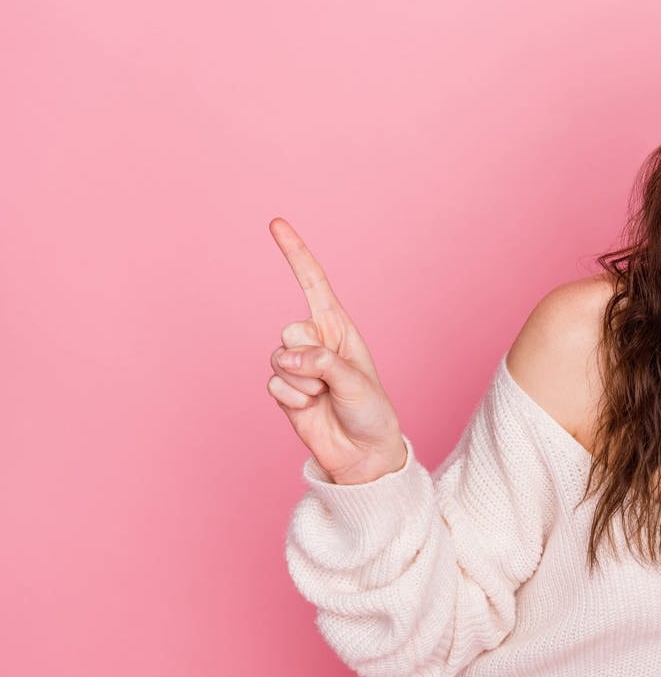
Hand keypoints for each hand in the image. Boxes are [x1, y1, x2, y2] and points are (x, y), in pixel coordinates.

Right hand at [266, 217, 405, 485]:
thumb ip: (322, 363)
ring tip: (324, 396)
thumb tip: (285, 356)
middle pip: (290, 329)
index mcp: (339, 328)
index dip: (295, 253)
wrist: (362, 453)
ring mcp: (297, 365)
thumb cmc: (371, 412)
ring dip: (302, 382)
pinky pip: (273, 385)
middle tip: (330, 380)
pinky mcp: (283, 389)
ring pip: (277, 359)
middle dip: (308, 357)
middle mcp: (315, 342)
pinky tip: (311, 408)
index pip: (313, 283)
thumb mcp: (356, 382)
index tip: (276, 223)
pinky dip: (293, 399)